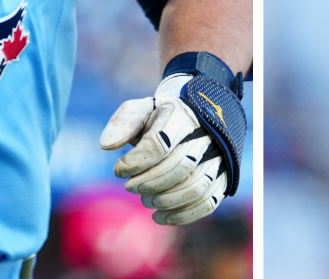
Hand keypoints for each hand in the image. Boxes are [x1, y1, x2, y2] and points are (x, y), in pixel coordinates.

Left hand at [99, 71, 242, 224]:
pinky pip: (208, 202)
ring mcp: (218, 158)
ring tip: (145, 202)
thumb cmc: (159, 118)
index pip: (159, 143)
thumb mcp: (139, 111)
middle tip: (129, 188)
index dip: (135, 162)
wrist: (192, 120)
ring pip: (196, 186)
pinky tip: (160, 217)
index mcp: (181, 115)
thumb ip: (122, 123)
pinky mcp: (222, 178)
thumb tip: (106, 145)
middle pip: (179, 166)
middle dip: (149, 183)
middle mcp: (205, 137)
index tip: (119, 170)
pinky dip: (183, 215)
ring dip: (165, 201)